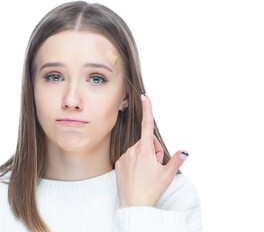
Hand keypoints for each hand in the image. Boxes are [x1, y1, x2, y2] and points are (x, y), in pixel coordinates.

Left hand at [115, 93, 188, 207]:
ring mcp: (124, 157)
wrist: (133, 205)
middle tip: (155, 167)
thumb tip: (185, 152)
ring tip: (145, 173)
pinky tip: (136, 174)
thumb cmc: (151, 190)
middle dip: (153, 151)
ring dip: (144, 157)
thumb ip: (176, 161)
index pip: (147, 126)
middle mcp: (132, 151)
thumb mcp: (167, 176)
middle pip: (147, 142)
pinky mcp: (118, 163)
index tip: (144, 96)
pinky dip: (135, 162)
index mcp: (144, 151)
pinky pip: (129, 157)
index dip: (147, 109)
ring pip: (138, 150)